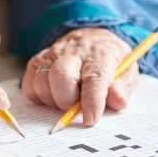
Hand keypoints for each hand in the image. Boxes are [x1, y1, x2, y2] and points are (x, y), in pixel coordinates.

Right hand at [23, 28, 139, 125]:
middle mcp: (73, 52)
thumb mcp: (127, 70)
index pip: (94, 77)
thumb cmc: (109, 59)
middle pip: (60, 76)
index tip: (91, 120)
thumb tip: (118, 102)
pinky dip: (40, 98)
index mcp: (99, 54)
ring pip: (42, 83)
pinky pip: (30, 86)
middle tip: (76, 109)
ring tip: (68, 100)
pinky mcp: (37, 61)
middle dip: (67, 101)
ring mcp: (52, 55)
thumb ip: (122, 87)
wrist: (92, 36)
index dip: (92, 101)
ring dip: (53, 101)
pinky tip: (55, 95)